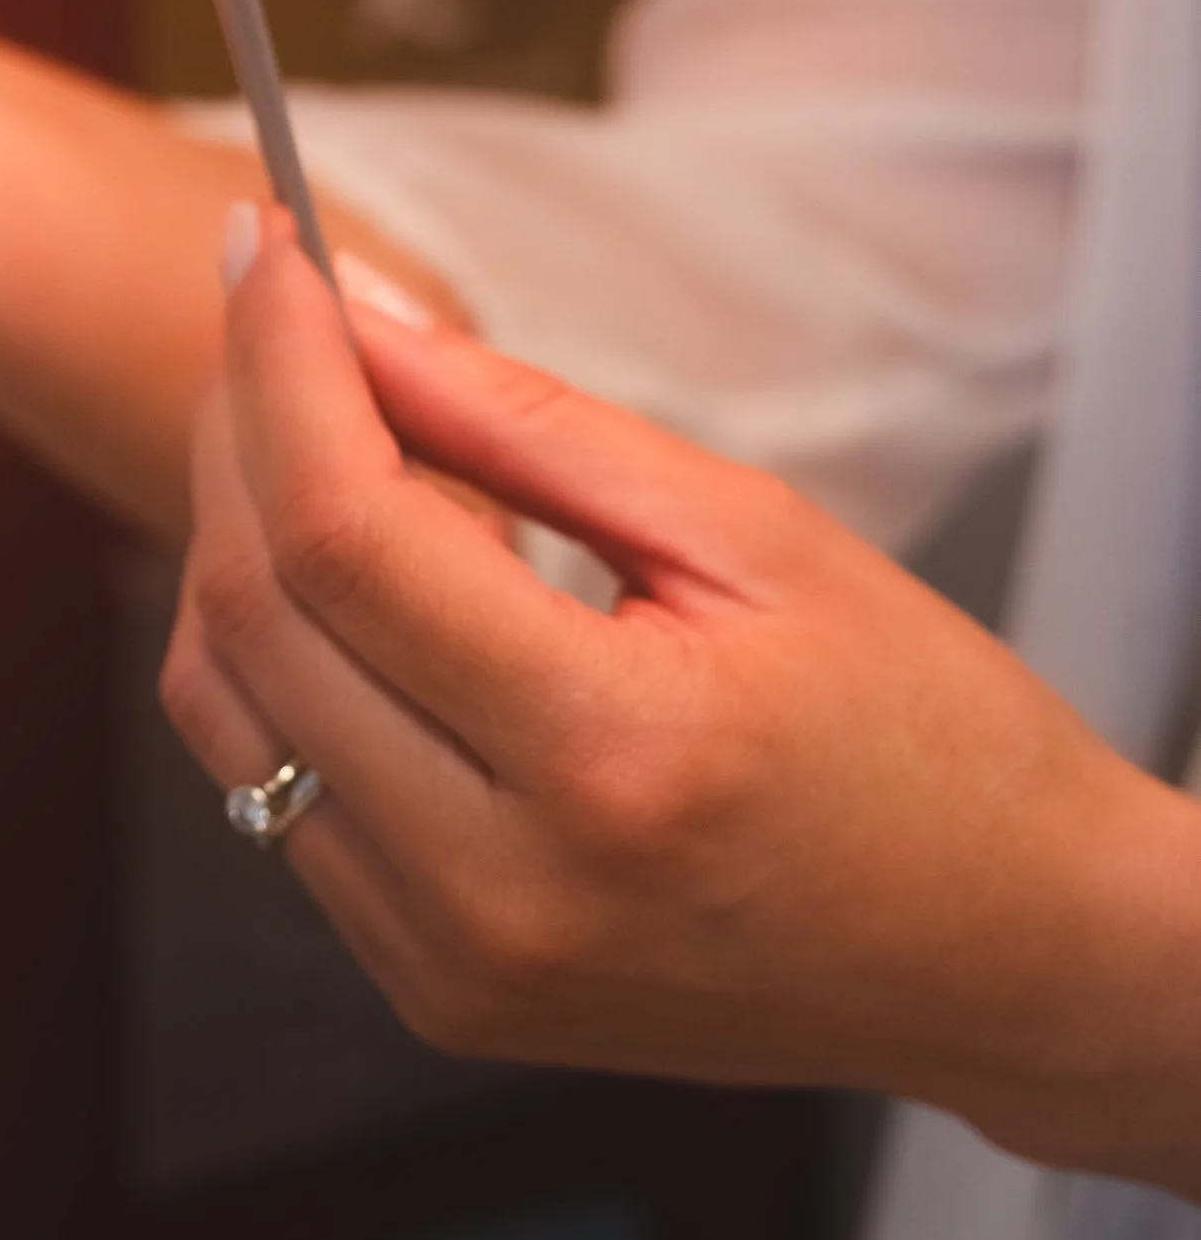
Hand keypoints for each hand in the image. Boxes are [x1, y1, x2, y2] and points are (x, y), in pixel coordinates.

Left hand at [164, 222, 1200, 1194]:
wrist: (1013, 962)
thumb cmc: (923, 735)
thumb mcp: (753, 533)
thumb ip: (527, 422)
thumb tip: (354, 316)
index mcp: (610, 757)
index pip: (345, 533)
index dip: (280, 368)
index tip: (268, 246)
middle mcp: (503, 887)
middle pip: (255, 615)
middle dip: (236, 428)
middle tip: (274, 307)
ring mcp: (455, 964)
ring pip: (227, 710)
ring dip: (234, 538)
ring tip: (313, 426)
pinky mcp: (436, 994)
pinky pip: (276, 795)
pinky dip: (281, 657)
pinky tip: (354, 574)